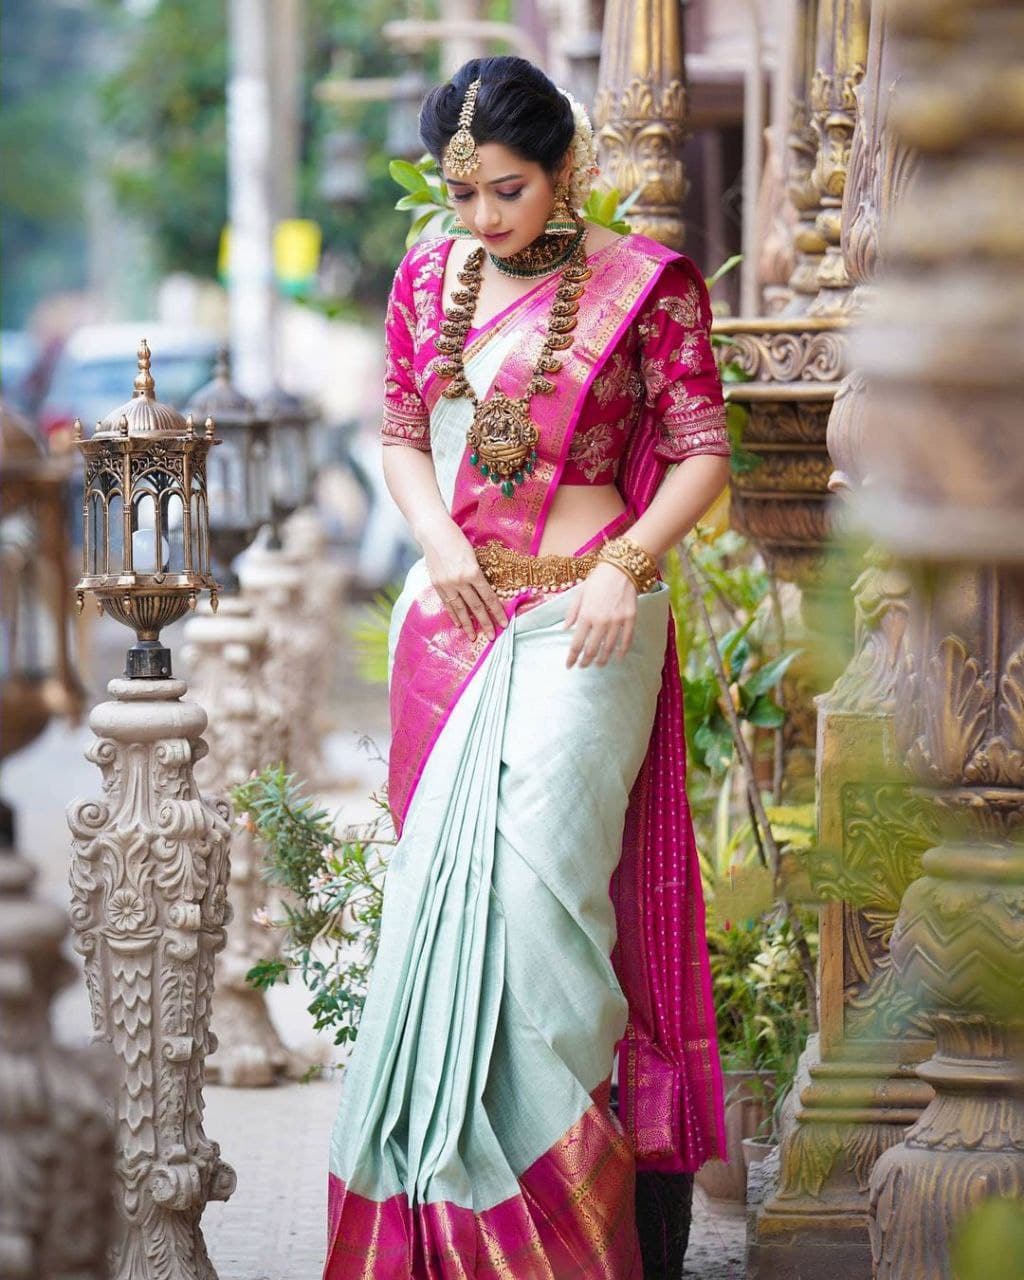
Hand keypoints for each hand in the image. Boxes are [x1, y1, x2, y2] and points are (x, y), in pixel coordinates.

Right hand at [417, 515, 507, 641]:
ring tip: (473, 636)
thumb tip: (486, 592)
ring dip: (468, 624)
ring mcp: (447, 584)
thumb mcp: (474, 555)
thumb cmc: (457, 539)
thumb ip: (478, 574)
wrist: (434, 532)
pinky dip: (453, 614)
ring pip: (460, 609)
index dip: (497, 612)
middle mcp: (460, 581)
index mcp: (473, 572)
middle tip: (492, 636)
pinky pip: (447, 603)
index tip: (504, 623)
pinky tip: (458, 623)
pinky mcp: (437, 584)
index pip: (489, 597)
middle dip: (485, 623)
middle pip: (475, 607)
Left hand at [564, 562, 637, 668]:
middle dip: (586, 661)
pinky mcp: (630, 619)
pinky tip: (618, 658)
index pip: (576, 643)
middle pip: (592, 649)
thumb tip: (565, 629)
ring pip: (609, 648)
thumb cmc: (597, 579)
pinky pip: (626, 640)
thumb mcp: (579, 593)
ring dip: (602, 659)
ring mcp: (617, 621)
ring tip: (598, 664)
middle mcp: (601, 621)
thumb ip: (572, 613)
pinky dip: (622, 651)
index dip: (572, 657)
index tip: (569, 665)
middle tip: (583, 666)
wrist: (621, 568)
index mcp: (586, 615)